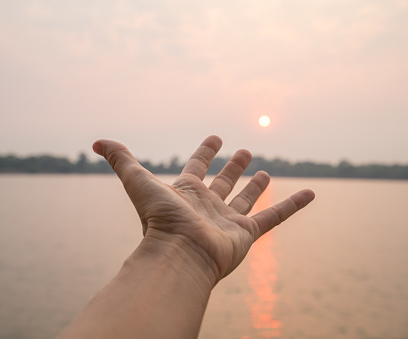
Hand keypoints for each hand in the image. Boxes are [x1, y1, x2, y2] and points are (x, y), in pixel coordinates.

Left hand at [93, 135, 314, 284]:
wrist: (179, 254)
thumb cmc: (159, 220)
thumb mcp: (138, 182)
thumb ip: (121, 159)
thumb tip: (97, 141)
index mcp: (186, 192)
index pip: (197, 166)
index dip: (205, 151)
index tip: (215, 138)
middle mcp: (207, 206)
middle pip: (222, 182)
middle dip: (231, 167)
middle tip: (242, 151)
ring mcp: (228, 221)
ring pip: (247, 198)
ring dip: (255, 185)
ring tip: (263, 170)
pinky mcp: (247, 235)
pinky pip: (275, 217)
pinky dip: (293, 206)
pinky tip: (310, 194)